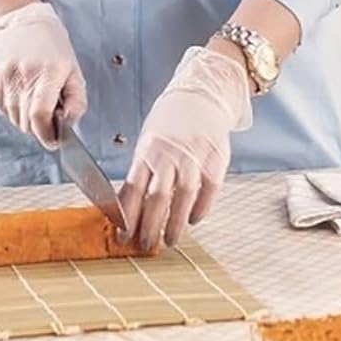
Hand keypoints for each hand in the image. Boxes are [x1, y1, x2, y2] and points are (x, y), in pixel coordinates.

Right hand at [0, 0, 86, 148]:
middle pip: (26, 122)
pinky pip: (0, 108)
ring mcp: (3, 75)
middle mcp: (22, 74)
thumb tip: (68, 125)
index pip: (40, 116)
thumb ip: (77, 102)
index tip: (53, 140)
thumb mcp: (75, 72)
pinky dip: (12, 107)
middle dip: (38, 126)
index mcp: (47, 72)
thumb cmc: (54, 49)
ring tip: (33, 97)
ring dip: (24, 117)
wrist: (24, 23)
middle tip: (47, 112)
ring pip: (12, 117)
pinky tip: (20, 91)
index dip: (46, 134)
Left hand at [118, 46, 251, 250]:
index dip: (127, 216)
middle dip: (150, 226)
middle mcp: (170, 153)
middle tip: (146, 246)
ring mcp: (194, 154)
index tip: (123, 237)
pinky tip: (194, 219)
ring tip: (170, 240)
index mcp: (148, 151)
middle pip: (157, 197)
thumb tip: (128, 209)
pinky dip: (202, 207)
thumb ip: (142, 171)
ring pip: (183, 196)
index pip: (133, 189)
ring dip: (176, 223)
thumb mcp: (148, 141)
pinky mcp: (217, 156)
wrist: (201, 94)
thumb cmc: (170, 122)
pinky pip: (210, 187)